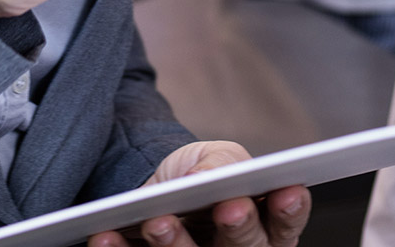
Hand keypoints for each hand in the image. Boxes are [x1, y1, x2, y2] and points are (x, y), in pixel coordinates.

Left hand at [87, 141, 309, 246]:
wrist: (151, 189)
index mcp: (264, 229)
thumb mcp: (215, 156)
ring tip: (157, 222)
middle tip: (230, 208)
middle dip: (240, 230)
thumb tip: (202, 177)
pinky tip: (105, 235)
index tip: (287, 191)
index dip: (288, 212)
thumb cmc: (196, 174)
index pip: (285, 225)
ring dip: (176, 245)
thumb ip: (220, 163)